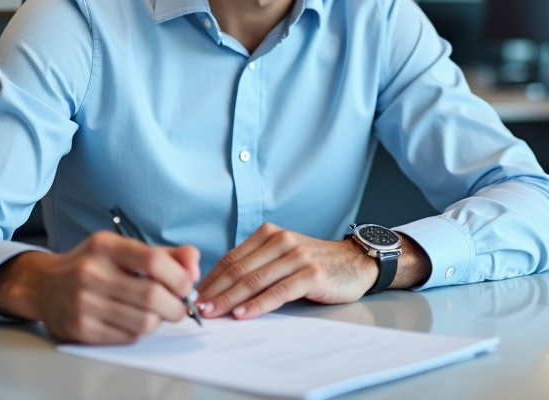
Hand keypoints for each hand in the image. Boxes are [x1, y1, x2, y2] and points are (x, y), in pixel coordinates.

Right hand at [0, 231, 199, 343]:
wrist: (44, 285)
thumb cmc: (91, 264)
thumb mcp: (123, 248)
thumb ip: (164, 254)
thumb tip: (194, 265)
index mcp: (105, 246)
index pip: (154, 261)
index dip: (180, 276)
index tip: (185, 284)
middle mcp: (92, 273)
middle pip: (153, 297)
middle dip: (176, 306)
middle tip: (178, 306)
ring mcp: (84, 303)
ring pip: (144, 322)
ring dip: (159, 321)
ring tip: (155, 313)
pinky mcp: (81, 329)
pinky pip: (128, 337)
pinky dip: (139, 331)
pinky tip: (132, 320)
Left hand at [194, 223, 377, 319]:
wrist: (354, 263)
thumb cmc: (314, 263)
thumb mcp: (283, 256)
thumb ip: (257, 265)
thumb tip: (220, 287)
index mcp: (269, 233)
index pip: (232, 258)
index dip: (211, 278)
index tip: (194, 296)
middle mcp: (280, 240)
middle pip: (239, 269)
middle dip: (215, 291)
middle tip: (197, 308)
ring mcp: (296, 256)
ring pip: (255, 280)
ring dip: (230, 299)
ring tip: (213, 313)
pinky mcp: (311, 273)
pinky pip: (278, 291)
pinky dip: (258, 304)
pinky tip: (243, 314)